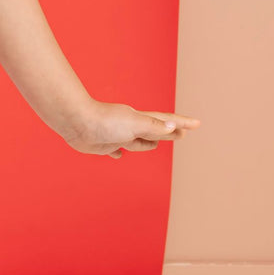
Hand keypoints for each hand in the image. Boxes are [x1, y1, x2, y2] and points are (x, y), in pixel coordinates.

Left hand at [62, 100, 200, 158]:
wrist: (76, 122)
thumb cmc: (105, 122)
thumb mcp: (134, 124)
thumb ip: (152, 126)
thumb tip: (171, 126)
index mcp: (139, 121)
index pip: (165, 122)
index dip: (181, 123)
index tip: (197, 124)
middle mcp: (129, 127)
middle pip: (153, 131)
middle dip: (168, 133)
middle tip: (181, 134)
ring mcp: (115, 135)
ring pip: (135, 141)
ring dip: (146, 143)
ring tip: (154, 144)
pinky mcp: (101, 144)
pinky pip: (113, 149)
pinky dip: (118, 152)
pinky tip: (117, 154)